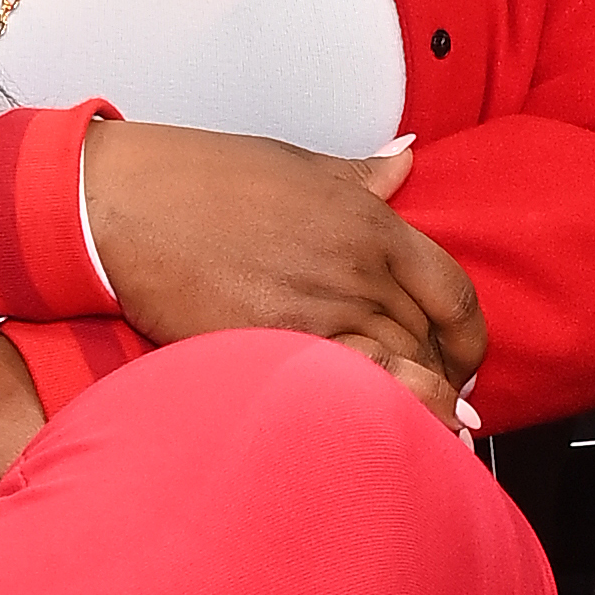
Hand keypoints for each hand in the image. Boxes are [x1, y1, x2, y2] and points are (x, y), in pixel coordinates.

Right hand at [78, 128, 482, 412]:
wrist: (126, 205)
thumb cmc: (202, 178)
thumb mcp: (297, 164)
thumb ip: (362, 175)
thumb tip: (406, 160)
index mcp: (370, 223)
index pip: (453, 292)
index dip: (468, 335)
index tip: (462, 355)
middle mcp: (356, 271)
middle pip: (429, 341)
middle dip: (443, 377)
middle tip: (444, 404)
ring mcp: (318, 313)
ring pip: (397, 374)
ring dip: (417, 404)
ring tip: (423, 430)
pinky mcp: (274, 349)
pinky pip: (346, 392)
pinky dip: (375, 414)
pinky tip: (383, 434)